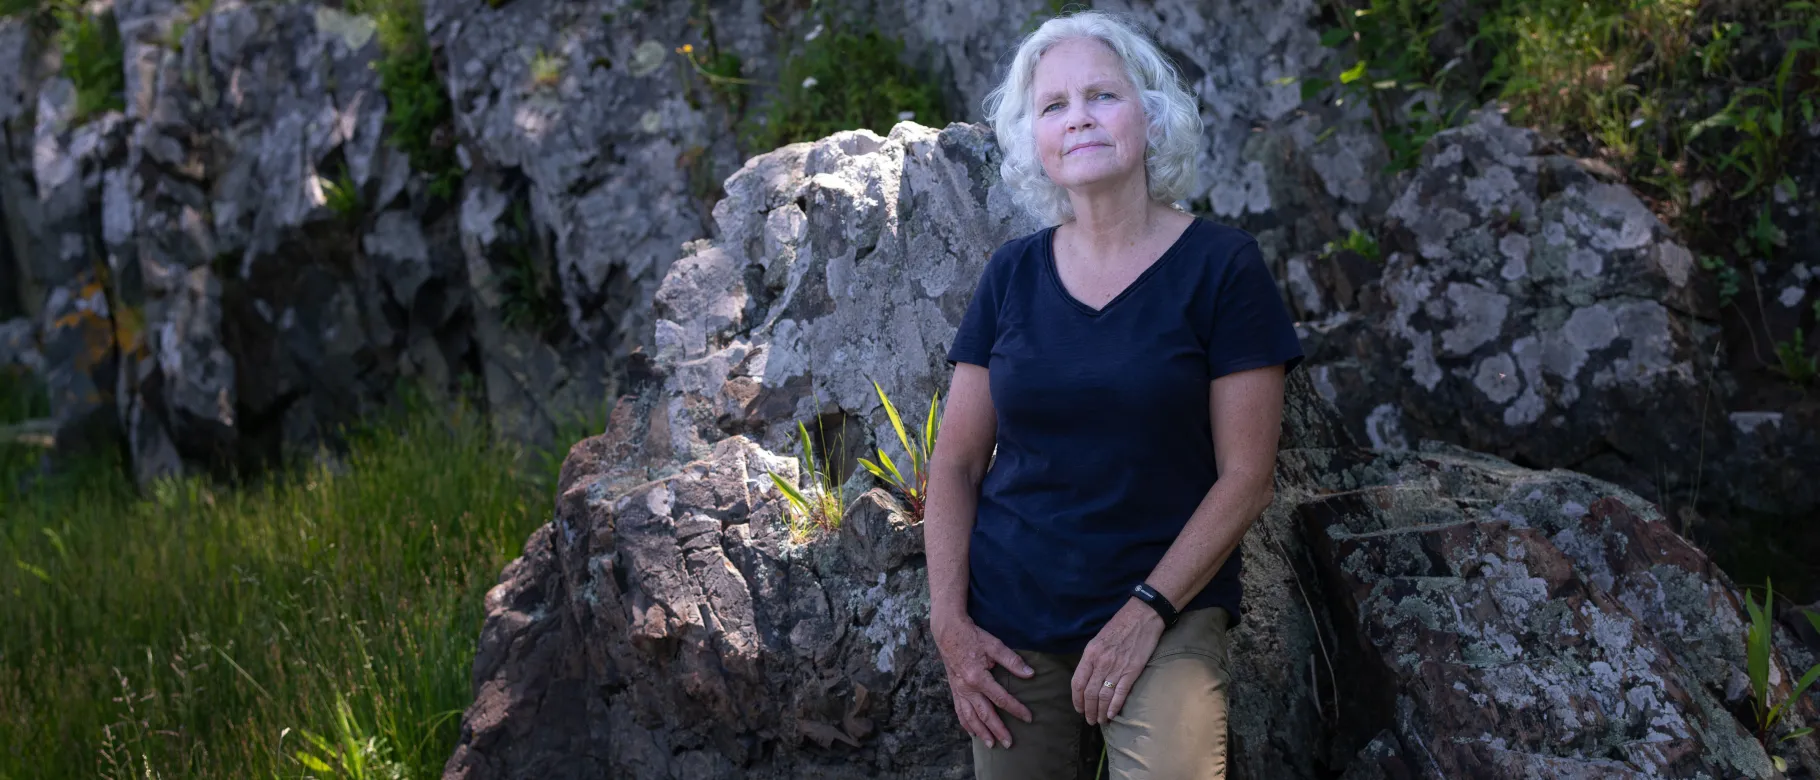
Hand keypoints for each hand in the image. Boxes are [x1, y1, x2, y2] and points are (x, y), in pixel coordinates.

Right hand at [932, 613, 1034, 747]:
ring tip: (991, 744)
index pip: (1001, 699)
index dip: (1016, 709)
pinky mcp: (954, 689)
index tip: (1028, 718)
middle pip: (984, 714)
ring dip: (981, 732)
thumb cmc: (972, 636)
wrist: (947, 631)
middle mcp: (967, 688)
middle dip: (998, 730)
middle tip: (1009, 743)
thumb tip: (1030, 674)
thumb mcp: (994, 645)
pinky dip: (965, 723)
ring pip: (970, 717)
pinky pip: (959, 711)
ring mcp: (958, 690)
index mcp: (978, 677)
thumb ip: (1012, 661)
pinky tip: (971, 732)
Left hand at [1071, 598, 1165, 724]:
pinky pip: (1120, 693)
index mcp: (1090, 653)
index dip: (1077, 699)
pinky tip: (1112, 714)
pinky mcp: (1132, 671)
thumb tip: (1088, 677)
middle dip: (1088, 710)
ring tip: (1100, 720)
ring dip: (1101, 712)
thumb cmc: (1121, 625)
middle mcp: (1101, 662)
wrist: (1143, 615)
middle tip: (1090, 720)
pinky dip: (1115, 706)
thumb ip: (1092, 658)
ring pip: (1104, 696)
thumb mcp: (1099, 639)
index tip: (1079, 708)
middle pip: (1090, 693)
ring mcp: (1116, 667)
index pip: (1077, 682)